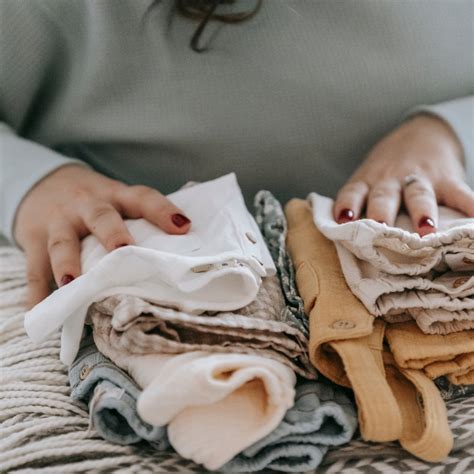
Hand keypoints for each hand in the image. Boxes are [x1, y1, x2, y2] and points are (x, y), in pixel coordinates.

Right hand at [14, 165, 191, 307]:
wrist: (42, 183)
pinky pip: (34, 269)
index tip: (183, 226)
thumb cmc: (94, 200)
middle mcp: (86, 205)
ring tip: (72, 282)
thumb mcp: (116, 197)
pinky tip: (40, 311)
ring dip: (67, 262)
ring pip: (62, 242)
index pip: (142, 198)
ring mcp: (58, 222)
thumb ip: (142, 216)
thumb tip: (187, 241)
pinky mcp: (33, 241)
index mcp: (115, 195)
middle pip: (100, 216)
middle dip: (112, 233)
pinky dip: (37, 292)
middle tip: (124, 250)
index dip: (162, 210)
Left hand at [334, 114, 473, 234]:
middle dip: (381, 212)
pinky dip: (470, 207)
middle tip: (380, 228)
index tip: (343, 220)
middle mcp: (390, 180)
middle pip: (384, 196)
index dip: (346, 204)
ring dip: (422, 211)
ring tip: (426, 229)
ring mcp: (420, 179)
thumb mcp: (368, 180)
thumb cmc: (386, 170)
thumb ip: (359, 204)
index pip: (352, 192)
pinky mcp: (447, 179)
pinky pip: (460, 194)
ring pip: (419, 195)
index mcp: (367, 182)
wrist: (421, 133)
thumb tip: (344, 241)